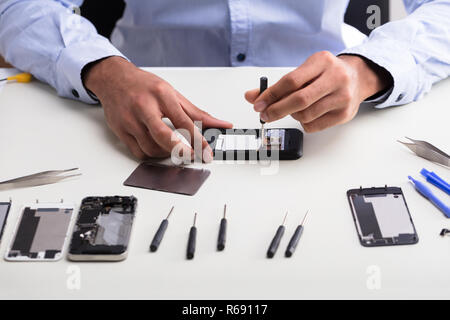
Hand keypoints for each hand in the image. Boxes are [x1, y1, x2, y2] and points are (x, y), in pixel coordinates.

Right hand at [83, 57, 231, 160]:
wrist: (114, 79)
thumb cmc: (144, 85)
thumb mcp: (173, 93)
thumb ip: (196, 112)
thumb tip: (219, 124)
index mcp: (161, 95)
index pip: (184, 121)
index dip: (198, 140)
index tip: (207, 152)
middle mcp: (143, 107)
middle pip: (163, 136)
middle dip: (180, 151)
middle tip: (192, 157)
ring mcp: (129, 119)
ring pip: (151, 148)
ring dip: (166, 153)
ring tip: (174, 148)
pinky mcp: (120, 130)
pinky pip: (139, 152)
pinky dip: (151, 154)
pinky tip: (158, 148)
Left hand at [245, 51, 391, 131]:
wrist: (357, 78)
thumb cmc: (325, 74)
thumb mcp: (303, 71)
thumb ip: (278, 85)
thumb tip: (251, 97)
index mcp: (322, 61)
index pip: (291, 80)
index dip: (271, 94)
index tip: (258, 104)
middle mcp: (335, 77)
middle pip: (299, 100)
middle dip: (277, 110)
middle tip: (265, 115)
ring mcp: (342, 96)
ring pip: (306, 115)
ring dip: (292, 116)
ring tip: (294, 110)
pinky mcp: (345, 114)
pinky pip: (314, 126)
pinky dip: (304, 123)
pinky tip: (306, 115)